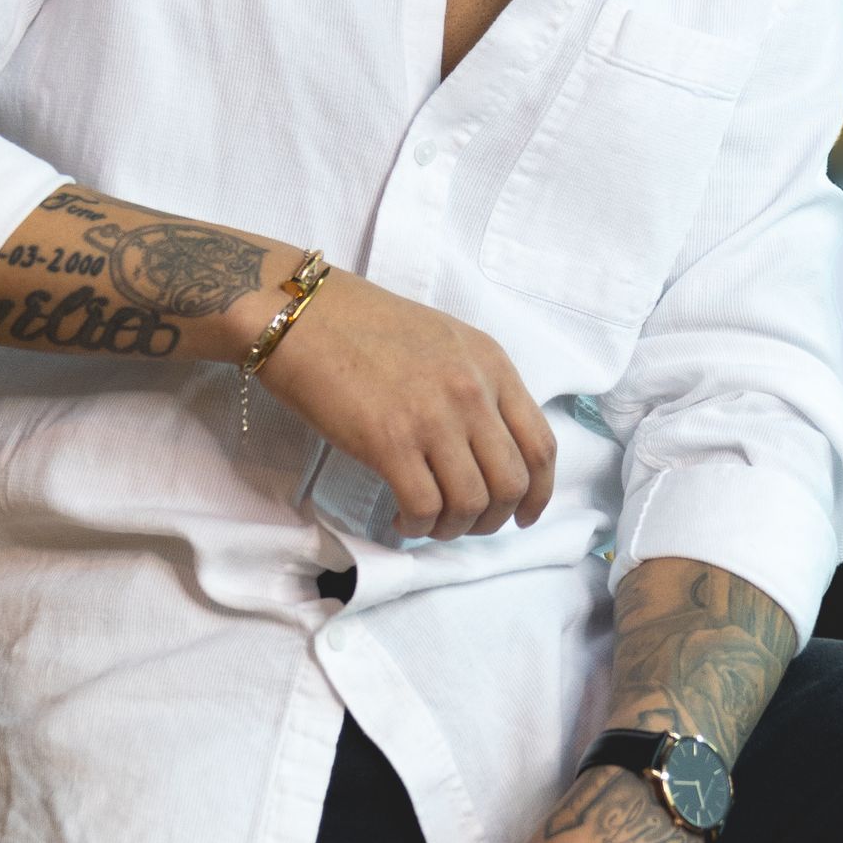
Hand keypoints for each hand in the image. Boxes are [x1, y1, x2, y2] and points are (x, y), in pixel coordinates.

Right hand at [262, 266, 556, 538]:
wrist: (302, 315)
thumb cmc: (365, 326)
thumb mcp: (445, 342)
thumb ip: (477, 387)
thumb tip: (487, 448)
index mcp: (492, 365)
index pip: (540, 446)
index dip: (539, 494)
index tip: (524, 514)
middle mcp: (472, 392)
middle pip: (512, 483)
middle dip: (494, 519)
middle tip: (466, 524)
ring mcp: (433, 417)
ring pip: (472, 503)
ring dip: (454, 527)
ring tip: (430, 523)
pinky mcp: (390, 442)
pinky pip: (426, 508)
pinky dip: (419, 526)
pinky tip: (403, 519)